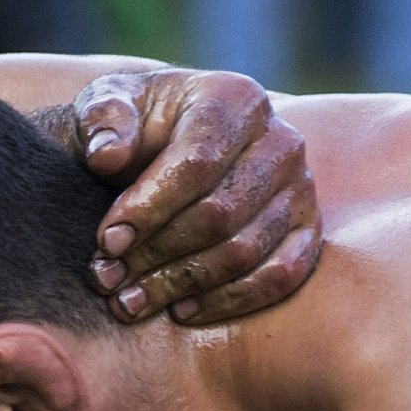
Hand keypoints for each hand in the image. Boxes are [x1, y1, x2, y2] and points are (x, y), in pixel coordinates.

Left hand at [70, 63, 319, 325]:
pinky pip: (282, 276)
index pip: (197, 162)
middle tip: (107, 278)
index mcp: (235, 100)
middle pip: (221, 213)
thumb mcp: (108, 105)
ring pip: (245, 250)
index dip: (149, 207)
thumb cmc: (135, 126)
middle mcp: (280, 141)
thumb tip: (108, 154)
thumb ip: (103, 118)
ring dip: (183, 284)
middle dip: (157, 253)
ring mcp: (300, 188)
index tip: (106, 240)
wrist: (164, 146)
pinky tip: (182, 310)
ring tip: (130, 301)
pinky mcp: (306, 230)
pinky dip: (230, 301)